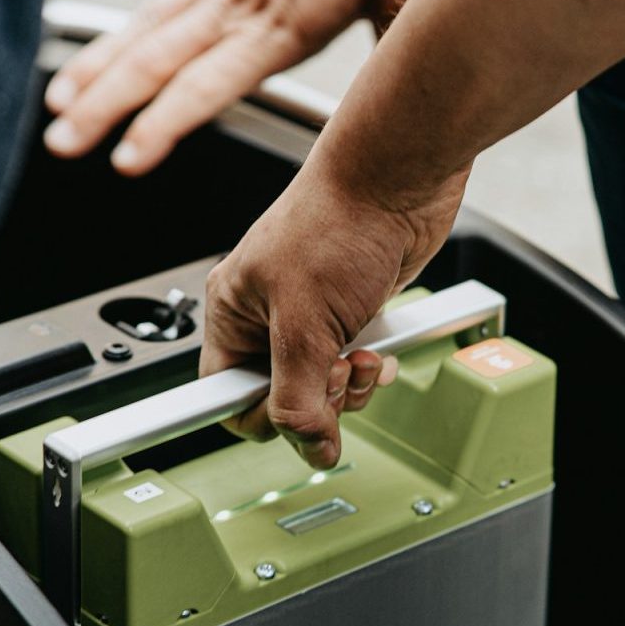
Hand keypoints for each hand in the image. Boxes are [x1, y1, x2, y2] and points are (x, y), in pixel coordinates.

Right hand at [42, 0, 421, 174]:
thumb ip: (398, 42)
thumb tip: (424, 100)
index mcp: (283, 23)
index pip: (211, 80)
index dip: (168, 120)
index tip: (129, 156)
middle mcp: (237, 7)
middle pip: (159, 61)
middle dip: (108, 108)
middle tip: (64, 145)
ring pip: (141, 35)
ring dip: (95, 78)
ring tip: (56, 117)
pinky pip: (147, 11)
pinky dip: (106, 44)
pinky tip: (77, 72)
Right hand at [199, 162, 464, 468]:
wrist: (398, 179)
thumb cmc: (340, 221)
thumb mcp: (306, 324)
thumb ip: (299, 396)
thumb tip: (307, 446)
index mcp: (232, 311)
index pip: (225, 395)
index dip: (261, 416)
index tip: (292, 422)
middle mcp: (266, 314)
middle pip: (280, 397)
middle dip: (318, 398)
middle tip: (338, 372)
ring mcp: (312, 314)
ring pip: (321, 386)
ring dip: (350, 386)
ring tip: (363, 358)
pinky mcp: (352, 312)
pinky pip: (353, 365)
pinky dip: (370, 368)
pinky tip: (379, 350)